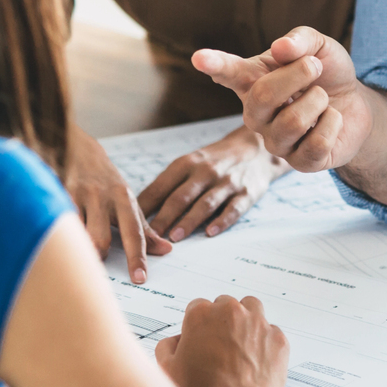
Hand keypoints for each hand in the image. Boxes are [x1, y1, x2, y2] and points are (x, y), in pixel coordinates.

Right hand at [63, 124, 170, 283]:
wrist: (79, 148)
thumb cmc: (106, 181)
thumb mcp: (127, 201)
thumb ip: (143, 228)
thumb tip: (165, 250)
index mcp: (123, 198)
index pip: (133, 232)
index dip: (136, 257)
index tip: (139, 278)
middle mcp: (102, 196)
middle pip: (101, 239)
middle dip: (99, 257)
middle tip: (98, 266)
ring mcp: (78, 194)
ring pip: (77, 234)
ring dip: (78, 248)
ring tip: (76, 254)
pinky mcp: (57, 193)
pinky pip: (58, 222)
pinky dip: (59, 234)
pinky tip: (57, 238)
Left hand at [139, 126, 290, 240]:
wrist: (255, 149)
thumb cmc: (213, 162)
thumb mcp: (189, 164)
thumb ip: (168, 185)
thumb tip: (137, 210)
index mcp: (186, 164)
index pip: (161, 186)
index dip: (146, 205)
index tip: (131, 222)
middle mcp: (205, 171)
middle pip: (181, 196)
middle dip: (164, 217)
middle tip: (149, 236)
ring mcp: (226, 182)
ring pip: (205, 203)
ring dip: (189, 220)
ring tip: (174, 237)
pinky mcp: (246, 193)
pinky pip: (233, 209)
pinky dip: (221, 221)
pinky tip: (210, 232)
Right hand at [154, 295, 289, 386]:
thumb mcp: (168, 369)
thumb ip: (167, 347)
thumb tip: (175, 342)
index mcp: (201, 314)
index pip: (199, 306)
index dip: (199, 325)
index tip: (202, 338)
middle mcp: (231, 312)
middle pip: (226, 305)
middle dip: (223, 322)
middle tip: (220, 346)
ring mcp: (258, 324)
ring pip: (252, 309)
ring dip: (246, 322)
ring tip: (241, 346)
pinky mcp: (278, 339)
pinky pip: (272, 332)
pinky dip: (266, 343)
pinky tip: (257, 362)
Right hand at [192, 27, 371, 171]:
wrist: (355, 105)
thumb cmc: (327, 74)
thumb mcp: (319, 46)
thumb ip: (300, 40)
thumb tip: (280, 48)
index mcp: (253, 81)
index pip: (228, 72)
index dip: (214, 64)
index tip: (199, 58)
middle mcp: (256, 114)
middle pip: (263, 96)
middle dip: (297, 75)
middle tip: (314, 65)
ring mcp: (275, 141)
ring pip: (293, 122)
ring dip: (319, 101)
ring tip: (322, 98)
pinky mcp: (300, 162)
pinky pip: (316, 144)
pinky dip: (333, 123)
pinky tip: (331, 120)